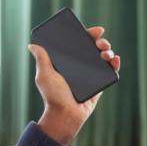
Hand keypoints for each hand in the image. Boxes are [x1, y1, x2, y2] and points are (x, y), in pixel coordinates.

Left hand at [29, 26, 120, 144]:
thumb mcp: (44, 75)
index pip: (78, 44)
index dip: (88, 35)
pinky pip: (110, 71)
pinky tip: (115, 60)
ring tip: (105, 54)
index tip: (96, 31)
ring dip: (108, 51)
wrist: (65, 114)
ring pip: (103, 58)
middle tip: (101, 43)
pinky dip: (115, 64)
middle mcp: (79, 67)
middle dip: (101, 42)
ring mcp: (90, 75)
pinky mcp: (99, 84)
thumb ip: (42, 59)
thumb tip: (32, 45)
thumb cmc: (53, 96)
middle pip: (93, 49)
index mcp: (67, 63)